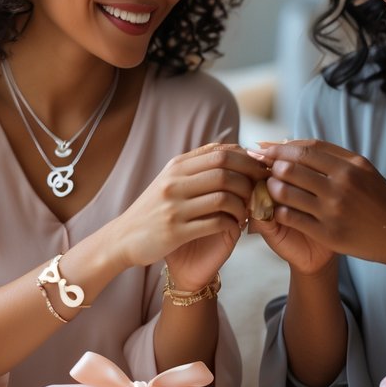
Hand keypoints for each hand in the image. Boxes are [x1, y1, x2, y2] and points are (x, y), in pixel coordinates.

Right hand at [109, 143, 266, 281]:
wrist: (124, 238)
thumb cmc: (156, 208)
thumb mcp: (172, 179)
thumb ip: (198, 165)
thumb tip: (235, 148)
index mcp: (176, 166)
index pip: (221, 153)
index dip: (247, 160)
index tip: (260, 171)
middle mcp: (174, 182)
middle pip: (225, 171)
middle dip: (251, 180)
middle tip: (261, 191)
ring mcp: (174, 207)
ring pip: (224, 197)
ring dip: (243, 204)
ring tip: (247, 210)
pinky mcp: (176, 231)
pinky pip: (216, 222)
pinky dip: (233, 223)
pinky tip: (235, 225)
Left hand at [254, 139, 385, 268]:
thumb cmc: (379, 199)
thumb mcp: (362, 170)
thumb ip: (331, 155)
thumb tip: (290, 143)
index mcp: (350, 166)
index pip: (304, 150)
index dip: (278, 147)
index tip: (262, 148)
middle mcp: (341, 185)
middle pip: (291, 167)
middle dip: (270, 166)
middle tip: (260, 167)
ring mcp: (333, 210)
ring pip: (285, 192)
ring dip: (271, 188)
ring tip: (269, 188)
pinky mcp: (327, 233)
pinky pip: (290, 217)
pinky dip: (278, 210)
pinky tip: (276, 208)